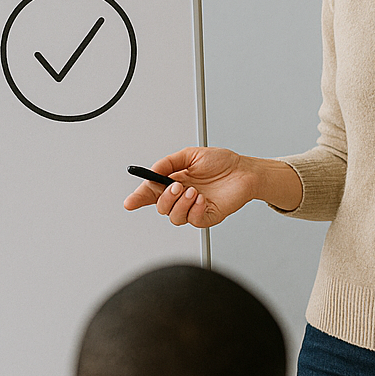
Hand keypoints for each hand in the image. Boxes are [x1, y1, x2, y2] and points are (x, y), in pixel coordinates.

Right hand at [122, 147, 258, 228]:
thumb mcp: (190, 155)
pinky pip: (193, 221)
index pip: (151, 193)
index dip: (138, 198)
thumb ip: (169, 163)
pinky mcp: (207, 216)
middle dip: (165, 198)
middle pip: (161, 208)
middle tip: (176, 186)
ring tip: (193, 191)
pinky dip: (194, 210)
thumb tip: (152, 172)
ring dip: (180, 204)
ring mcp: (194, 208)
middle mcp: (182, 197)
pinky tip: (202, 199)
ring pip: (174, 217)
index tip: (130, 202)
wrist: (244, 170)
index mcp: (174, 182)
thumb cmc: (221, 163)